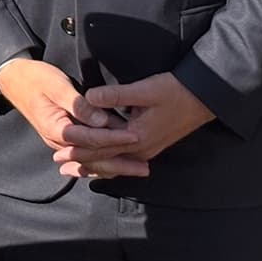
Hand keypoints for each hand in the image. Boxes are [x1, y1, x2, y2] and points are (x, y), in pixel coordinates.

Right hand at [0, 58, 139, 168]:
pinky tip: (115, 170)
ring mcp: (59, 142)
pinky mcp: (63, 139)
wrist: (13, 80)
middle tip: (145, 166)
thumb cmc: (35, 78)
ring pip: (91, 160)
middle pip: (94, 157)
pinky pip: (85, 156)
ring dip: (114, 166)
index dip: (115, 139)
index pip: (92, 139)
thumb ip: (79, 105)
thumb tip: (102, 120)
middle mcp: (58, 141)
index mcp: (56, 128)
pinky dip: (101, 164)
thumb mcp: (57, 85)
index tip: (135, 137)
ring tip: (137, 169)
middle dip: (120, 162)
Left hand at [70, 72, 214, 178]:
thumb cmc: (174, 92)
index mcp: (136, 138)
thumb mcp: (144, 90)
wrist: (203, 99)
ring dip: (93, 166)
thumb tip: (89, 97)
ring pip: (114, 163)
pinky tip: (103, 165)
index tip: (58, 149)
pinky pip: (125, 160)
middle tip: (58, 164)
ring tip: (73, 170)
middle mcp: (141, 150)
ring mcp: (146, 150)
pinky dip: (109, 163)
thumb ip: (116, 95)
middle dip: (81, 161)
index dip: (78, 148)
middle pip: (105, 159)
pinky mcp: (150, 145)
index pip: (100, 147)